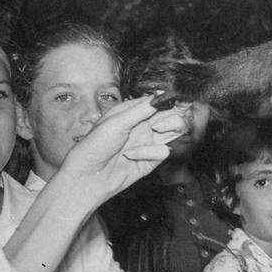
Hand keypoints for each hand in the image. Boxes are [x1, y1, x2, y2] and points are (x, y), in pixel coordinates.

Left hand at [59, 97, 190, 202]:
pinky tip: (133, 156)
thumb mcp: (117, 121)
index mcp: (133, 112)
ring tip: (157, 130)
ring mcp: (149, 142)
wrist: (88, 176)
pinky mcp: (152, 160)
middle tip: (176, 112)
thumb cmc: (94, 146)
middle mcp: (143, 126)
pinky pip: (164, 152)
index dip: (171, 100)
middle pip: (172, 115)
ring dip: (169, 129)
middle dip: (175, 114)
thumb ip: (141, 109)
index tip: (183, 98)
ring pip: (174, 132)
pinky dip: (151, 153)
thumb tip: (161, 95)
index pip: (159, 101)